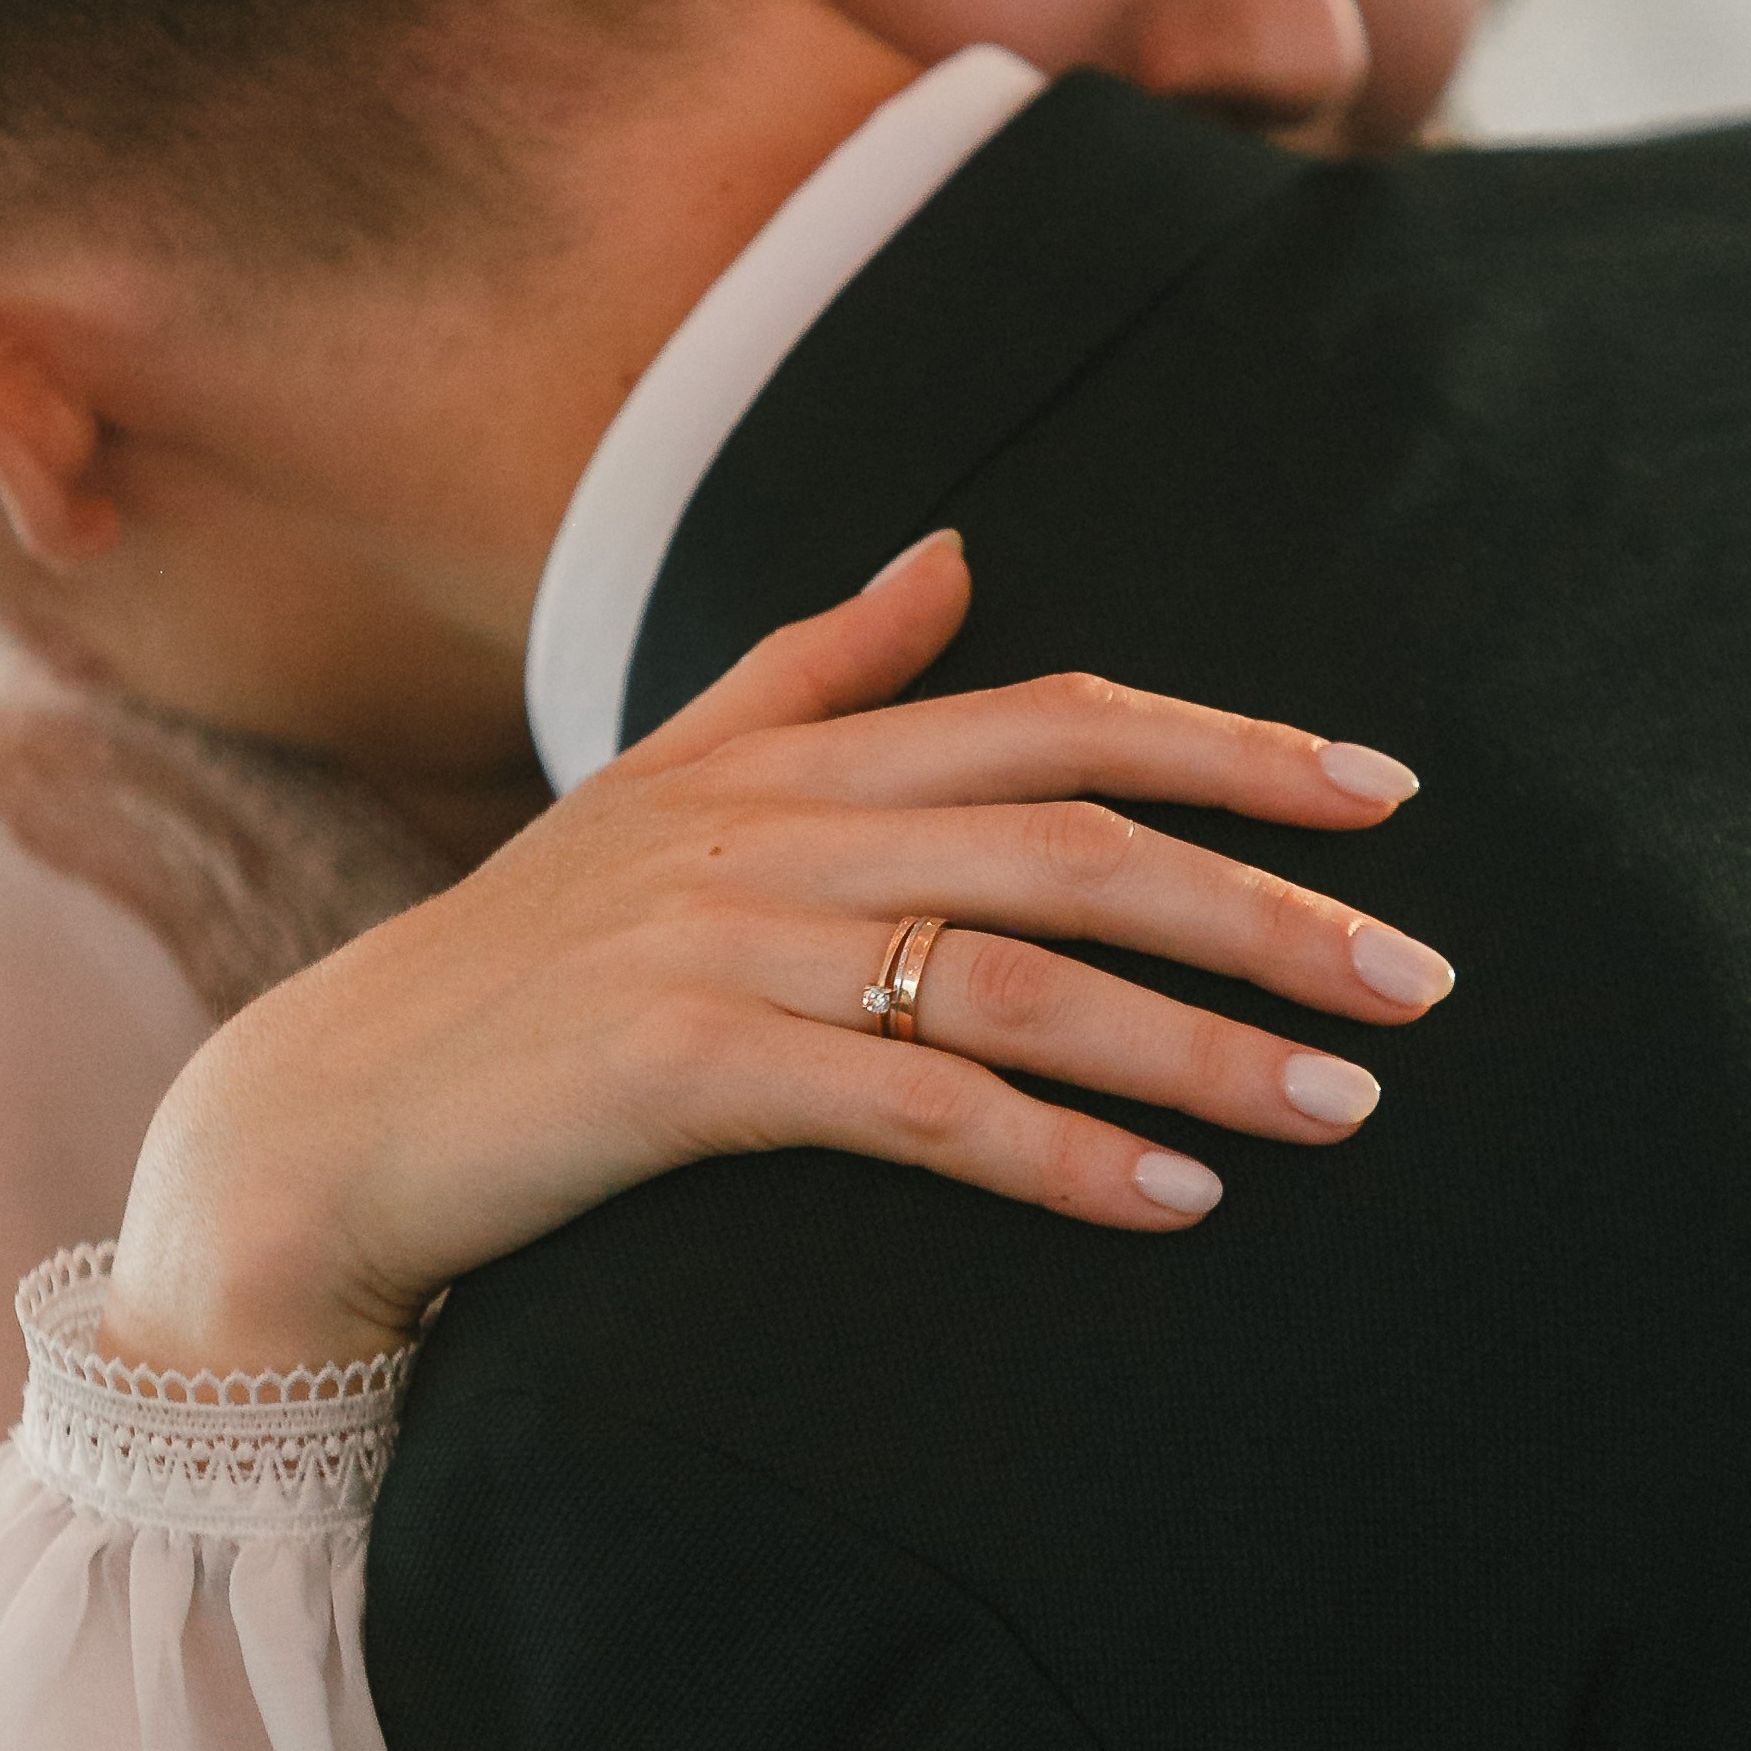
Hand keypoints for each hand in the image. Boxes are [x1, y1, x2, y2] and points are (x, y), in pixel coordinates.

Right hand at [99, 532, 1450, 1377]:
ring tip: (1343, 1110)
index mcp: (790, 758)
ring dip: (1198, 1047)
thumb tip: (953, 549)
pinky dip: (1055, 1154)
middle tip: (1422, 980)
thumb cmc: (520, 955)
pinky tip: (1172, 1202)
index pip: (1050, 718)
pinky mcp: (679, 1070)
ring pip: (1015, 978)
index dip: (1226, 744)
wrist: (328, 1113)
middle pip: (1071, 841)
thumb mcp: (664, 778)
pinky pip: (909, 1108)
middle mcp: (773, 829)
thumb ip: (817, 667)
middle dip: (1264, 906)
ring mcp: (724, 945)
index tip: (1381, 793)